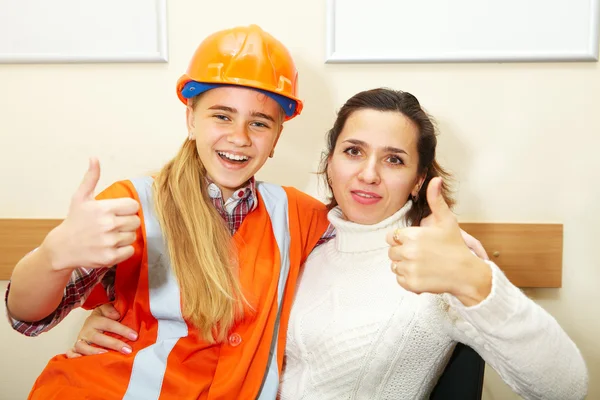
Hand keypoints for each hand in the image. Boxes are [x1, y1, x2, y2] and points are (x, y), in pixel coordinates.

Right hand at [42, 158, 140, 270]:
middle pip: (136, 221)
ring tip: (110, 235)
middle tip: (113, 225)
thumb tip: (94, 158)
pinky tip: (111, 246)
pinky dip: (124, 250)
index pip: (133, 206)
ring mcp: (109, 242)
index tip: (118, 212)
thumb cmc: (75, 221)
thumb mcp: (81, 197)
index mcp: (103, 208)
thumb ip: (91, 178)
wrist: (62, 248)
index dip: (127, 209)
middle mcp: (107, 225)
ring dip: (125, 236)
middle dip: (127, 222)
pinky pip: (130, 250)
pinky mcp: (110, 257)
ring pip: (133, 236)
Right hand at [66, 303, 137, 357]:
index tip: (135, 336)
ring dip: (94, 352)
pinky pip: (70, 353)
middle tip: (127, 350)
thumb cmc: (103, 318)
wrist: (90, 323)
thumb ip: (110, 309)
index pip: (109, 324)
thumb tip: (116, 315)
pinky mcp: (75, 348)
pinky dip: (74, 358)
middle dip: (114, 344)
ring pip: (83, 346)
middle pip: (98, 337)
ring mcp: (80, 340)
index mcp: (95, 320)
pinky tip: (83, 361)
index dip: (122, 330)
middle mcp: (86, 330)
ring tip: (107, 356)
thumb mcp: (106, 309)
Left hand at [386, 177, 491, 305]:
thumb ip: (436, 200)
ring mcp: (409, 268)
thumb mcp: (447, 221)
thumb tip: (435, 179)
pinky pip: (399, 280)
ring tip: (422, 264)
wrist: (466, 273)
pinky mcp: (411, 283)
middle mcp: (408, 251)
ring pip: (394, 266)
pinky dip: (408, 279)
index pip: (391, 237)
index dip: (401, 240)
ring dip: (404, 266)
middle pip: (391, 252)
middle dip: (402, 253)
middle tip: (421, 255)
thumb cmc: (455, 246)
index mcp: (412, 235)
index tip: (415, 243)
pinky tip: (422, 274)